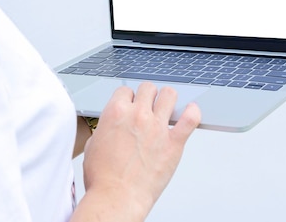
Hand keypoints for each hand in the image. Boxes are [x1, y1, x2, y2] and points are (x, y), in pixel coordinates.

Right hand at [77, 82, 200, 220]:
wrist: (116, 198)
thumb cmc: (103, 178)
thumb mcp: (93, 145)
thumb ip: (106, 129)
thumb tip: (113, 127)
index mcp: (116, 113)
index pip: (126, 90)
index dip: (128, 98)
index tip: (131, 104)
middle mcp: (138, 116)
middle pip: (148, 88)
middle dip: (147, 95)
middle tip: (148, 106)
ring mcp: (157, 128)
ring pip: (169, 95)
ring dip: (167, 99)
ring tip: (166, 107)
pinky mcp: (174, 143)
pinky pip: (190, 119)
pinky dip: (193, 112)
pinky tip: (190, 112)